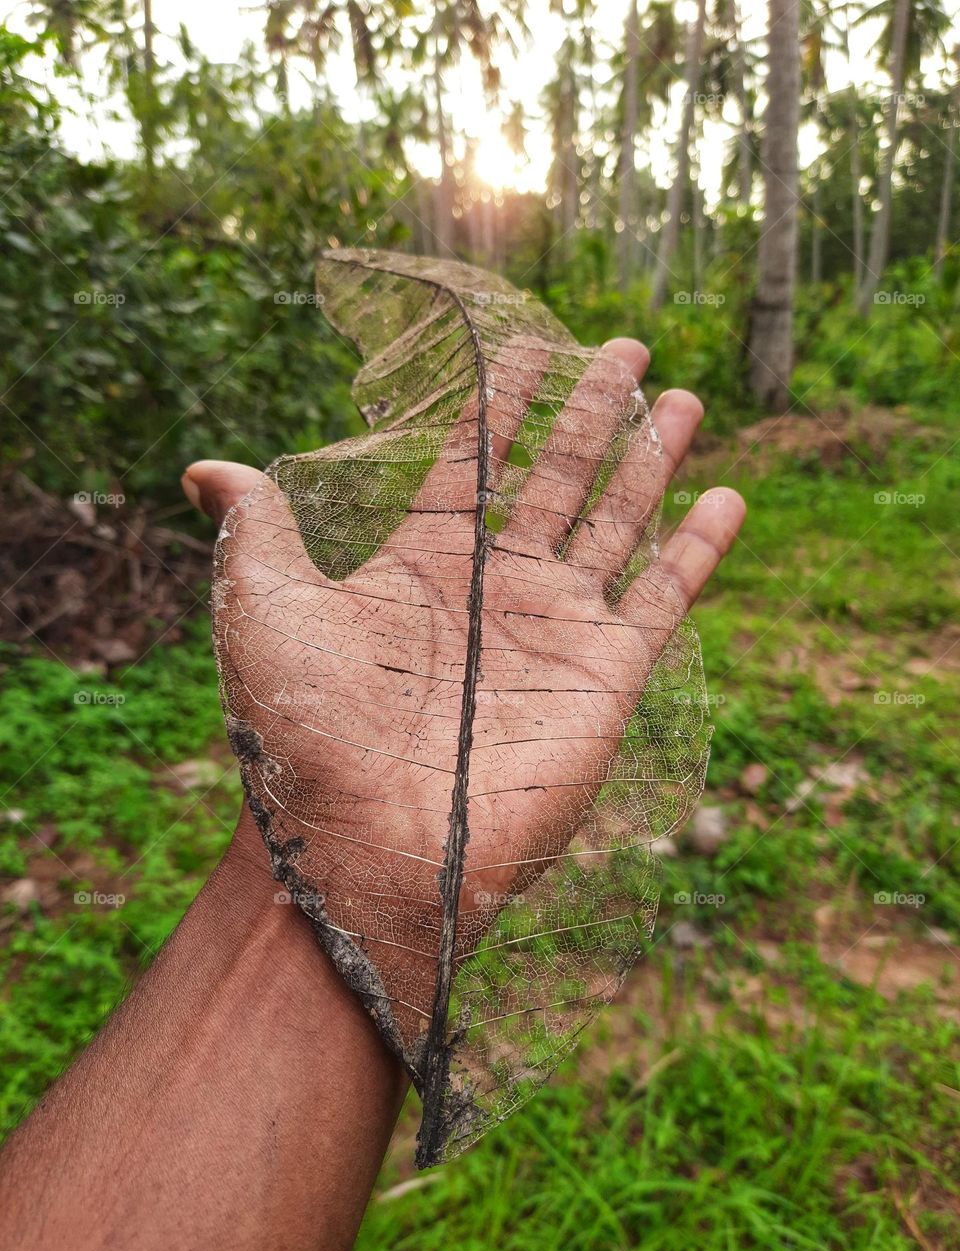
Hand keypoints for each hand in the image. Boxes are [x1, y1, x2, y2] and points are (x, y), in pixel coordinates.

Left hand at [184, 338, 744, 1047]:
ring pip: (616, 521)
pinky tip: (726, 496)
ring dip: (652, 460)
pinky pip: (664, 596)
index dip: (501, 404)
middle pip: (557, 476)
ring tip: (685, 398)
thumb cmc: (304, 730)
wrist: (365, 847)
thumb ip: (256, 526)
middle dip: (593, 410)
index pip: (474, 462)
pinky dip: (698, 548)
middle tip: (628, 349)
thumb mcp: (265, 608)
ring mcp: (555, 630)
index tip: (528, 344)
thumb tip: (203, 468)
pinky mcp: (607, 676)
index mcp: (421, 565)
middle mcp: (495, 590)